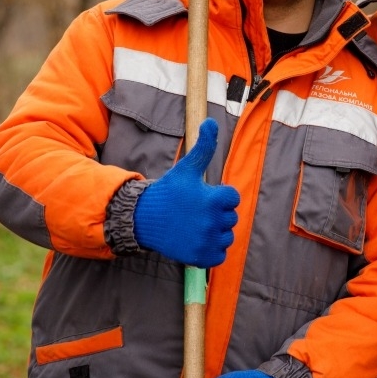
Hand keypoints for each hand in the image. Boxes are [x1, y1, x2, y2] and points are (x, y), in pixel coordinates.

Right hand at [133, 119, 239, 266]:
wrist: (144, 218)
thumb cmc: (169, 191)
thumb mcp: (187, 168)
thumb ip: (203, 147)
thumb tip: (210, 121)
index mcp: (213, 199)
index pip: (232, 197)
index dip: (219, 195)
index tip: (202, 195)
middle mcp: (212, 221)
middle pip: (230, 218)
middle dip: (217, 214)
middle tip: (195, 211)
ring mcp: (206, 240)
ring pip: (227, 237)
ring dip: (216, 232)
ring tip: (196, 225)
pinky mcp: (200, 256)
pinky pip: (219, 255)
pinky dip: (211, 250)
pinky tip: (197, 239)